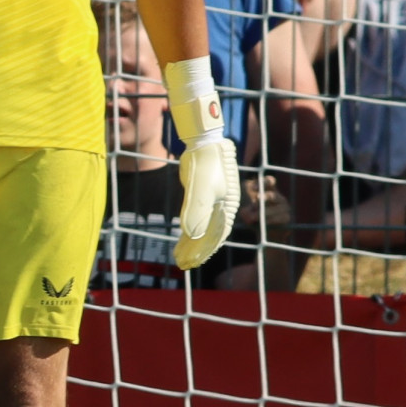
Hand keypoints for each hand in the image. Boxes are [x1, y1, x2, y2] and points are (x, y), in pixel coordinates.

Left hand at [172, 133, 240, 269]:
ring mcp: (212, 202)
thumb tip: (190, 234)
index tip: (190, 263)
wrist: (205, 142)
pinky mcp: (202, 196)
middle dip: (196, 251)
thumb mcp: (201, 188)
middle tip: (182, 264)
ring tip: (179, 256)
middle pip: (209, 235)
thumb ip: (196, 211)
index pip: (215, 236)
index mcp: (226, 208)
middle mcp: (221, 207)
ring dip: (191, 243)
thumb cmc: (206, 163)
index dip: (203, 251)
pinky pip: (197, 218)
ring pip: (203, 227)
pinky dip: (190, 230)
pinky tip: (182, 239)